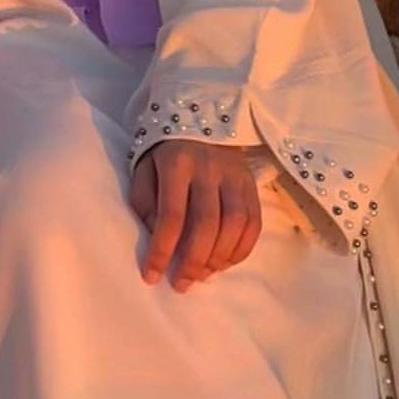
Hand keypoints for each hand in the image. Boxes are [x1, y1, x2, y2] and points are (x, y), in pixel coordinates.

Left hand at [129, 139, 261, 291]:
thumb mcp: (143, 167)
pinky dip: (241, 249)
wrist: (202, 115)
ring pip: (235, 225)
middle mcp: (209, 170)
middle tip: (182, 283)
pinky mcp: (252, 184)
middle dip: (193, 261)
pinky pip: (254, 223)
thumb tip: (156, 239)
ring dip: (219, 258)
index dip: (161, 250)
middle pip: (207, 224)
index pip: (172, 216)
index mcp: (176, 164)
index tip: (151, 276)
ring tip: (203, 274)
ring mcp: (235, 176)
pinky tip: (224, 262)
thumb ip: (145, 202)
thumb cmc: (164, 151)